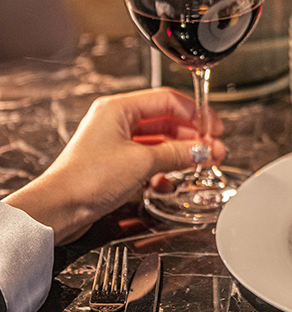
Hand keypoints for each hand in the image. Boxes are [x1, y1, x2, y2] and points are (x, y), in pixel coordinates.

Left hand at [2, 88, 225, 242]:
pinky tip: (171, 181)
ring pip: (158, 143)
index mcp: (119, 109)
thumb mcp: (142, 162)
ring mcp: (115, 144)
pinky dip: (163, 170)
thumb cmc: (86, 179)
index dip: (195, 113)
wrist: (58, 210)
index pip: (168, 101)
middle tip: (213, 149)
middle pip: (165, 122)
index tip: (214, 128)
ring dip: (180, 154)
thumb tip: (203, 149)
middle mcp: (116, 122)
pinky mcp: (115, 166)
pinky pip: (148, 161)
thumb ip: (178, 153)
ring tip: (200, 164)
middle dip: (192, 137)